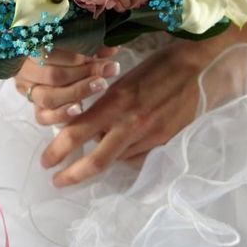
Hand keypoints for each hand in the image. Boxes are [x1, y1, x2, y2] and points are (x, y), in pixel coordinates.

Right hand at [14, 46, 120, 124]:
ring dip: (77, 92)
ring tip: (100, 85)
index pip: (51, 51)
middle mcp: (25, 70)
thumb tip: (111, 50)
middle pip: (52, 75)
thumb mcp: (77, 43)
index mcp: (30, 48)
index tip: (103, 54)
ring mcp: (28, 91)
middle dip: (84, 73)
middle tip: (108, 70)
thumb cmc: (65, 50)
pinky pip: (43, 117)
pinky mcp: (35, 109)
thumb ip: (92, 45)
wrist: (52, 66)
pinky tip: (79, 108)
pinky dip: (61, 114)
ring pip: (48, 97)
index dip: (78, 54)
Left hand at [40, 37, 229, 186]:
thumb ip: (107, 106)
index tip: (46, 162)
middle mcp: (130, 124)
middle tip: (58, 181)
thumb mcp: (124, 81)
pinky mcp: (166, 142)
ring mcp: (150, 136)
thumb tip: (92, 126)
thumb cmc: (159, 66)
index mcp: (115, 103)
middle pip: (96, 160)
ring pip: (118, 159)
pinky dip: (126, 156)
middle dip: (73, 175)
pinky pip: (139, 156)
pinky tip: (122, 149)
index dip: (57, 151)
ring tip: (89, 161)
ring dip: (101, 161)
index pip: (77, 133)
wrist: (200, 67)